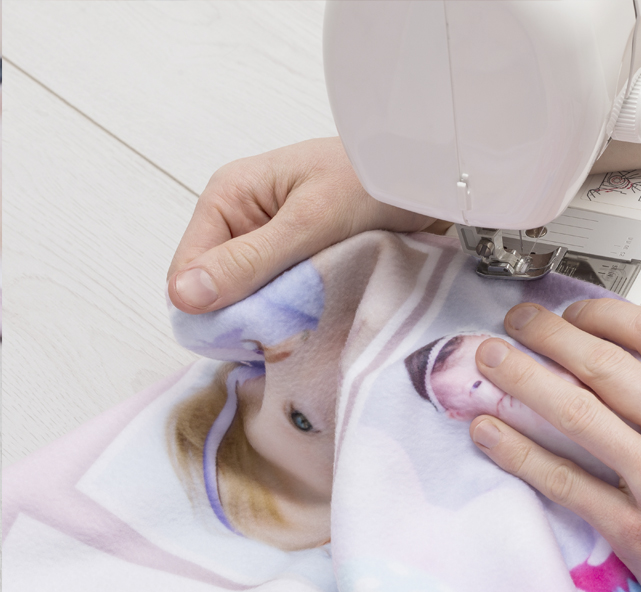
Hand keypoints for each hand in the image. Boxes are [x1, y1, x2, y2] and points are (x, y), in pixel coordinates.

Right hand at [168, 138, 432, 312]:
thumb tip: (183, 296)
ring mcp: (270, 244)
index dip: (210, 312)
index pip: (187, 274)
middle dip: (247, 317)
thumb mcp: (310, 221)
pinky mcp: (298, 262)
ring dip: (276, 318)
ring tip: (311, 324)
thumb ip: (250, 260)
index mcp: (227, 198)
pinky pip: (282, 299)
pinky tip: (321, 318)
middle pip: (217, 292)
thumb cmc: (371, 180)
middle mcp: (241, 221)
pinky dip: (298, 313)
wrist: (425, 175)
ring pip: (251, 301)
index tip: (252, 335)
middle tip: (290, 333)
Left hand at [468, 299, 640, 591]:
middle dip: (549, 333)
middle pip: (604, 364)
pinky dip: (519, 452)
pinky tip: (489, 431)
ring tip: (490, 360)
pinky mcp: (634, 530)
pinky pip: (565, 482)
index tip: (576, 312)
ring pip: (576, 414)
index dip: (605, 313)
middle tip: (518, 321)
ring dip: (523, 379)